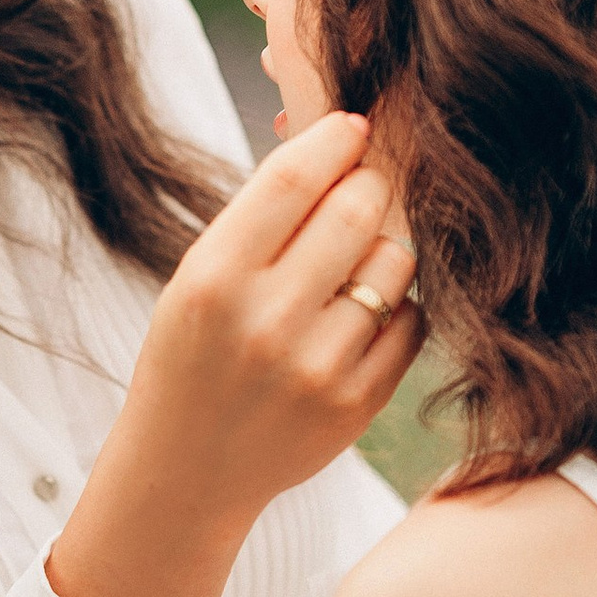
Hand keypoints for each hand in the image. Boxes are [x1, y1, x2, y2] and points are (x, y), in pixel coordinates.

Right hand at [48, 114, 424, 596]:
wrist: (186, 470)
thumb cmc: (192, 357)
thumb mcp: (195, 283)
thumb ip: (259, 223)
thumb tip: (340, 145)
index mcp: (213, 281)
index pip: (291, 180)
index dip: (333, 140)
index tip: (353, 126)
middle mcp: (266, 322)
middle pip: (355, 211)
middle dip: (365, 186)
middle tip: (359, 189)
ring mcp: (318, 367)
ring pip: (392, 263)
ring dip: (382, 248)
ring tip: (352, 264)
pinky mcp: (357, 404)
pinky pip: (410, 321)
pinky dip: (394, 307)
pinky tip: (360, 316)